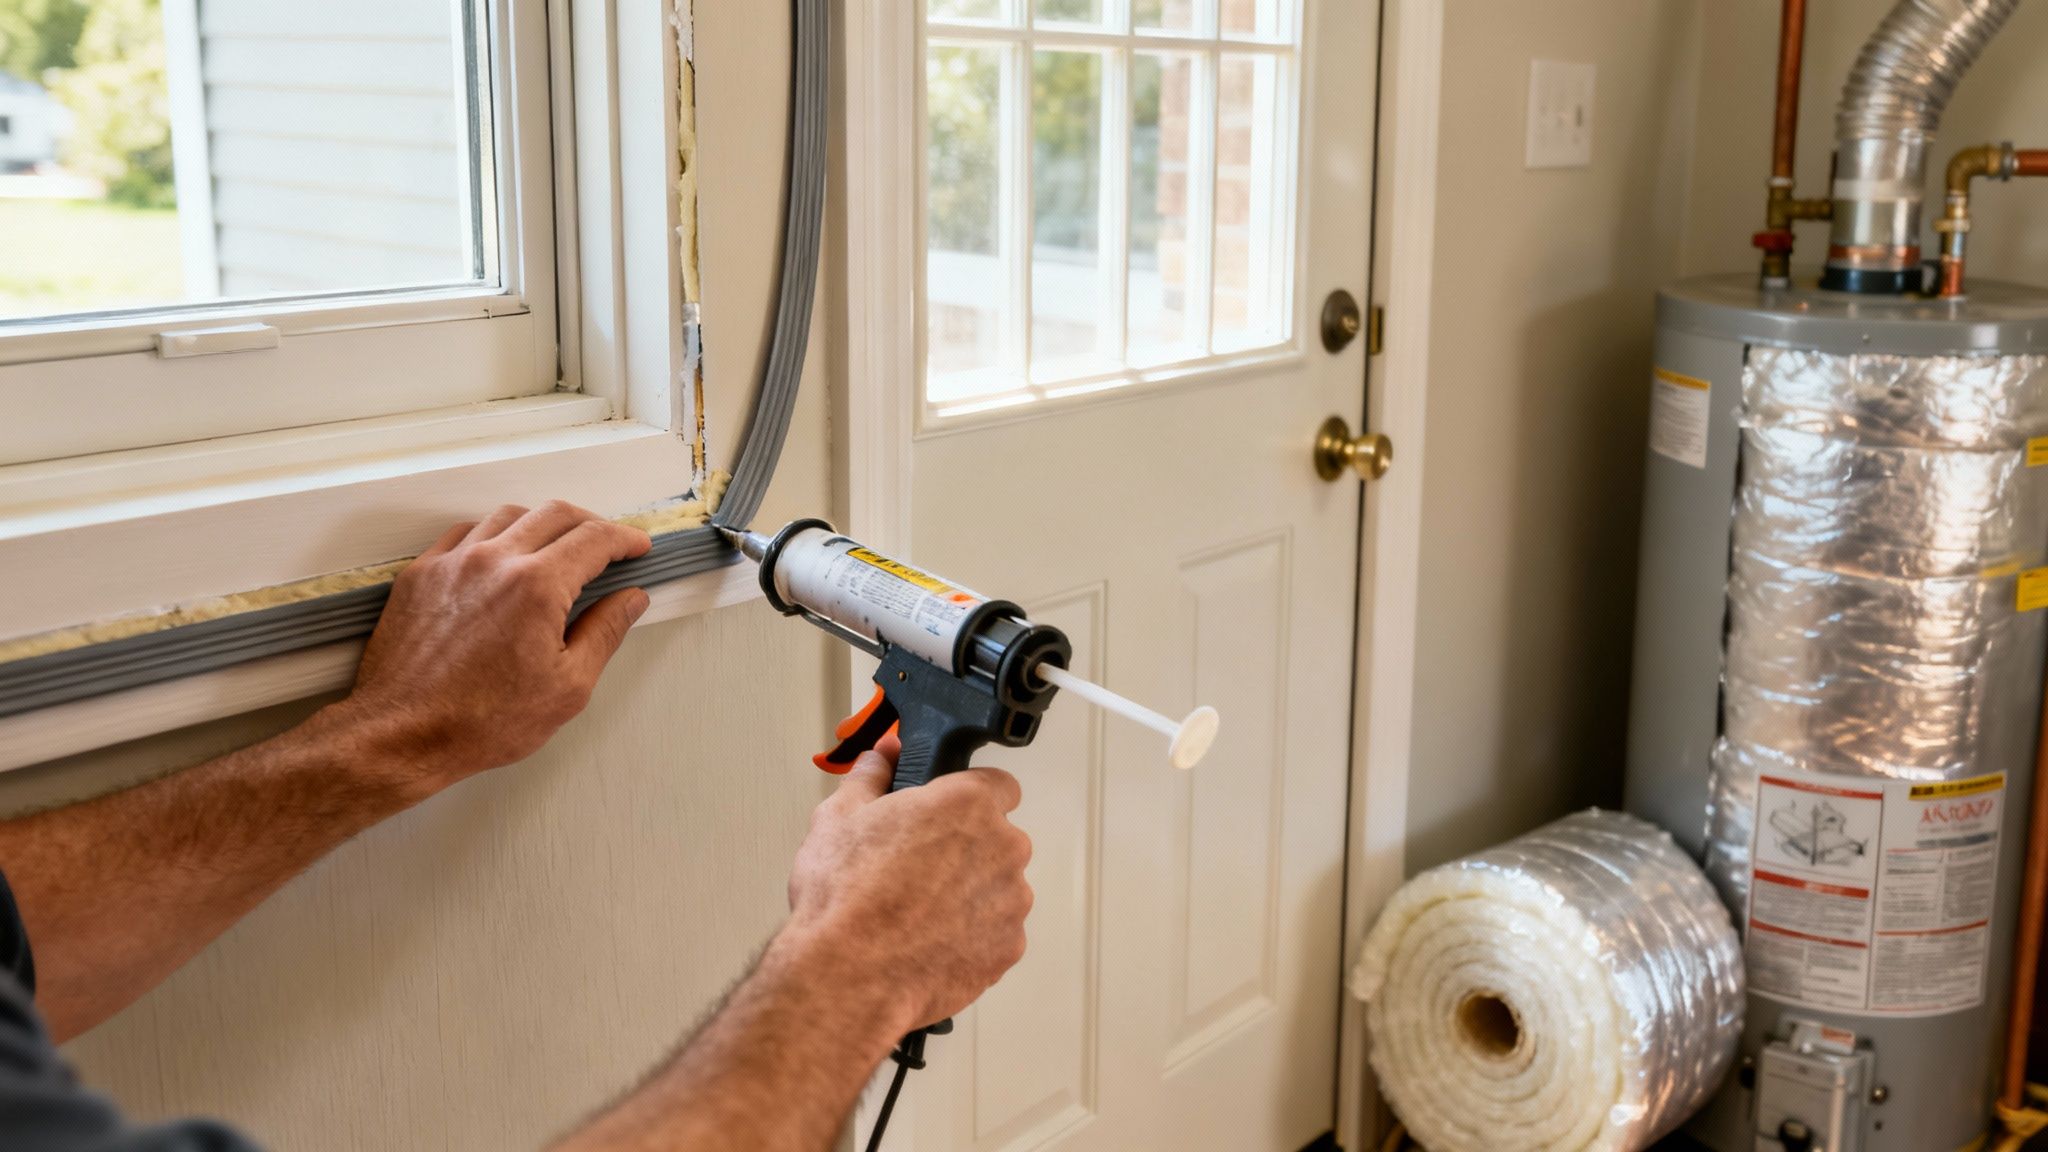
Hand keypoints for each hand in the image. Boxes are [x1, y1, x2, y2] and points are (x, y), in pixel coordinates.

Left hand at [332, 501, 653, 793]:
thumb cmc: (480, 722)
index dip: (624, 539)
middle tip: (607, 546)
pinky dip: (496, 534)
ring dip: (543, 524)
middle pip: (556, 514)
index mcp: (537, 586)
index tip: (636, 547)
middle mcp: (494, 561)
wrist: (402, 733)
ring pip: (510, 515)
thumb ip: (605, 632)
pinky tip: (503, 556)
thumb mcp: (568, 687)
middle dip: (591, 524)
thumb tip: (630, 599)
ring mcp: (453, 562)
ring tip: (557, 549)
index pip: (594, 539)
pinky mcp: (422, 573)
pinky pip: (466, 532)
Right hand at [782, 731, 1033, 1031]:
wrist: (850, 978)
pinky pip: (996, 932)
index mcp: (967, 804)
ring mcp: (1011, 902)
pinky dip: (971, 935)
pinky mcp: (1008, 948)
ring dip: (970, 894)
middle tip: (918, 866)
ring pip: (998, 887)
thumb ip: (870, 777)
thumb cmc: (845, 900)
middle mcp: (1002, 848)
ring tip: (917, 911)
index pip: (998, 784)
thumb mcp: (839, 818)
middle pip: (998, 838)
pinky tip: (929, 941)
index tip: (947, 813)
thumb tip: (880, 757)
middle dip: (966, 849)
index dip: (970, 798)